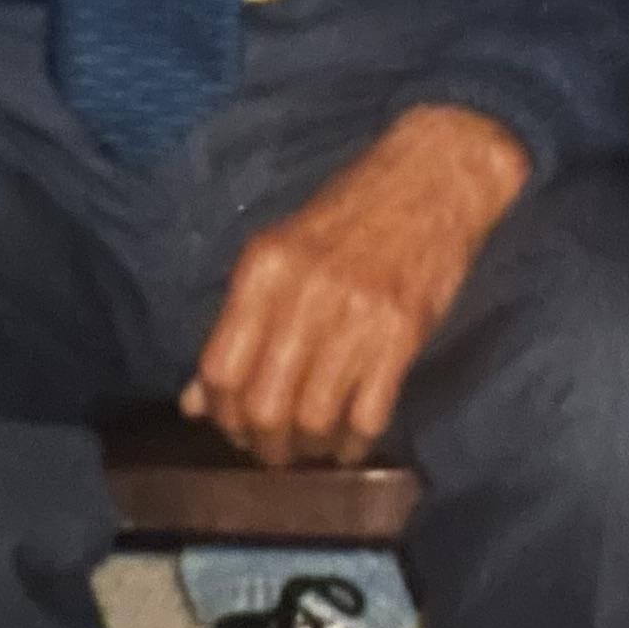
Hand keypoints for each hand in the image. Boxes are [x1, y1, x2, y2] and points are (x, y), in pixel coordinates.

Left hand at [184, 104, 527, 464]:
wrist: (433, 175)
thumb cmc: (351, 212)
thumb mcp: (282, 251)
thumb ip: (238, 323)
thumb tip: (195, 400)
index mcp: (264, 269)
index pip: (220, 369)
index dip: (222, 416)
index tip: (235, 430)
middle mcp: (303, 293)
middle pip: (265, 405)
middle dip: (265, 445)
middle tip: (275, 452)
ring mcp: (356, 314)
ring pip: (315, 417)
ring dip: (310, 448)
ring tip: (313, 448)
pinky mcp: (403, 331)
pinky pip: (368, 414)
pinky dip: (355, 443)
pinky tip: (352, 443)